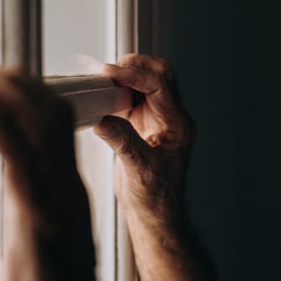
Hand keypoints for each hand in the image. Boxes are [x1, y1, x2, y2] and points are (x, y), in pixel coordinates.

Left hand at [0, 67, 117, 280]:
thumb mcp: (38, 247)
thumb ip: (27, 220)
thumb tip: (8, 209)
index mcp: (66, 192)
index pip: (53, 125)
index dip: (23, 94)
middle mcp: (65, 187)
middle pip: (48, 112)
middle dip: (9, 82)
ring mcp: (54, 201)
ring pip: (38, 126)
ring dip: (2, 93)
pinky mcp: (37, 219)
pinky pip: (19, 158)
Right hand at [93, 55, 195, 227]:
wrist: (153, 213)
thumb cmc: (155, 198)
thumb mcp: (138, 169)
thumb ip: (122, 142)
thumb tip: (103, 119)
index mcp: (179, 125)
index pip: (160, 87)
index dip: (135, 75)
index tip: (111, 73)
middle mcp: (171, 118)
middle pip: (159, 76)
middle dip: (135, 67)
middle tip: (108, 70)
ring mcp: (157, 120)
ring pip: (145, 84)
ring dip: (125, 77)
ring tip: (102, 80)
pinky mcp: (141, 125)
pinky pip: (131, 98)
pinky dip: (117, 92)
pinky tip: (102, 96)